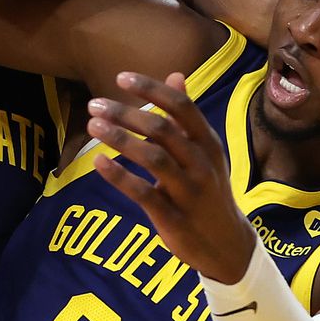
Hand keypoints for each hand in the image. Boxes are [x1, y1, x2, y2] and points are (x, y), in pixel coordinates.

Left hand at [87, 71, 256, 283]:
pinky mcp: (174, 218)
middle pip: (162, 129)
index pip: (182, 107)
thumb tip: (175, 75)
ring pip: (153, 158)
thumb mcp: (205, 152)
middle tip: (94, 105)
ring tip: (93, 126)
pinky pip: (143, 193)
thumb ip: (186, 116)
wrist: (227, 245)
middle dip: (126, 113)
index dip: (151, 89)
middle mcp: (201, 164)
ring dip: (120, 139)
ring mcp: (189, 192)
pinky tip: (99, 162)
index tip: (121, 78)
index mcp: (209, 143)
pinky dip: (120, 176)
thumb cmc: (209, 190)